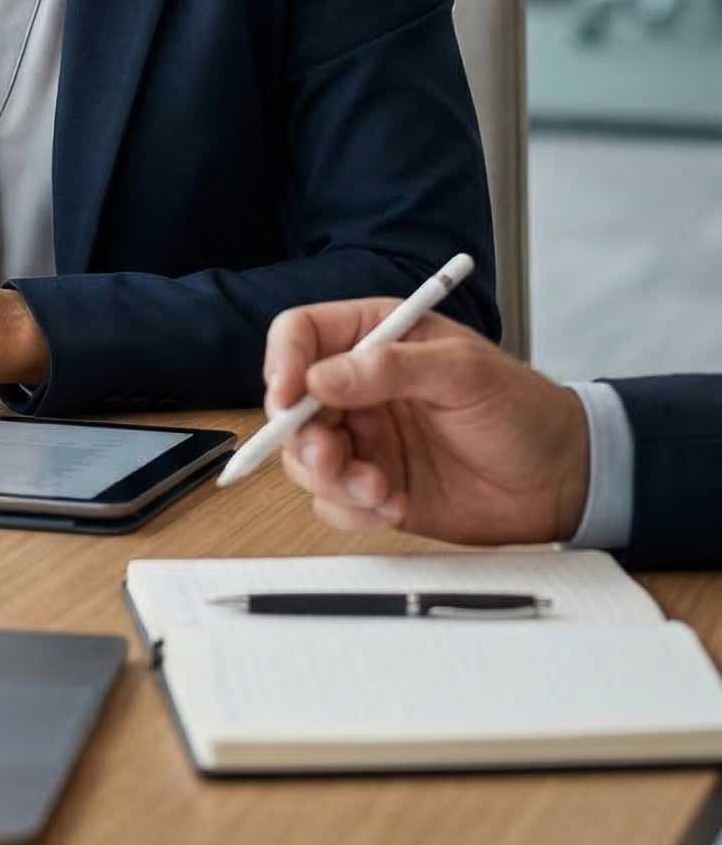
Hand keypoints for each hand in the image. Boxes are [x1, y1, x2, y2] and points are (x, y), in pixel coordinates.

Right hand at [263, 300, 590, 545]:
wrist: (560, 480)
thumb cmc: (521, 409)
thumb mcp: (462, 372)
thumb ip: (389, 368)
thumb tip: (320, 376)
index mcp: (377, 337)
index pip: (302, 335)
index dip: (283, 362)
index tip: (287, 396)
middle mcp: (360, 388)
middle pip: (291, 405)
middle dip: (302, 437)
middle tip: (333, 458)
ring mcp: (366, 440)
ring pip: (305, 459)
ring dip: (331, 478)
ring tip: (379, 488)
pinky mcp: (375, 488)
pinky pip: (332, 503)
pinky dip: (352, 508)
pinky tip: (394, 503)